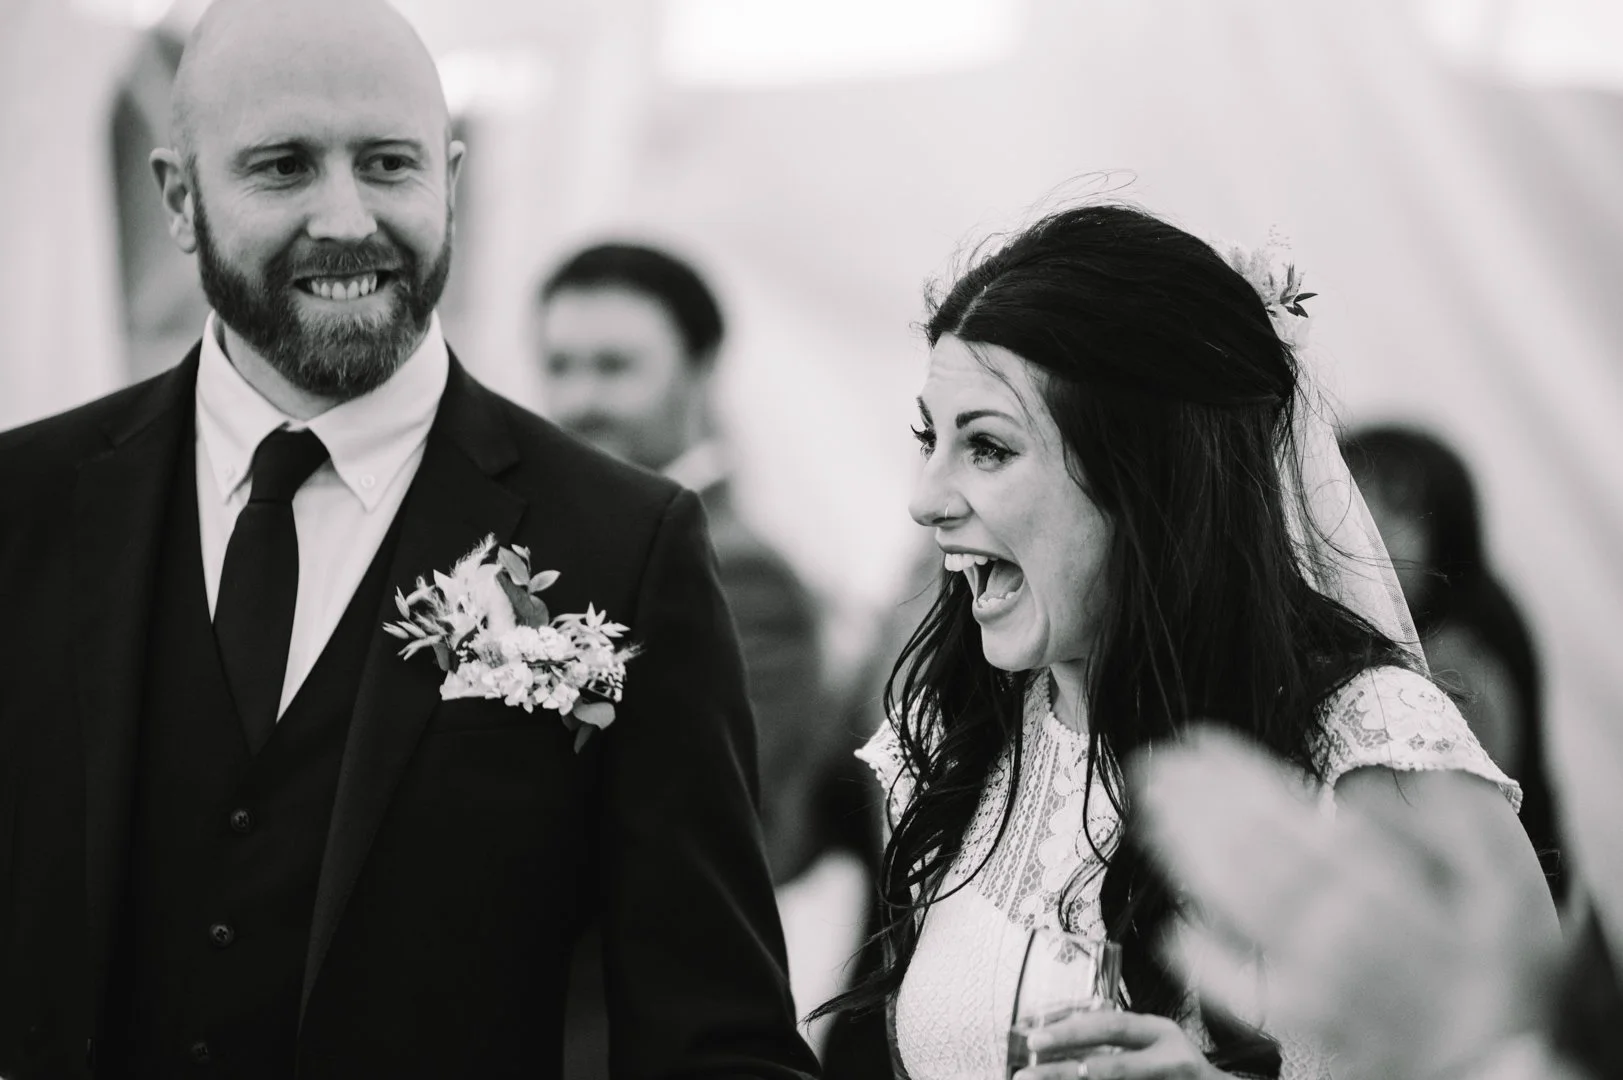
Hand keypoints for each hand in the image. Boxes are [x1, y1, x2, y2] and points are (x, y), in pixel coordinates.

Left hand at [1012, 1009, 1218, 1079]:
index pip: (1111, 1027)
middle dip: (1065, 1071)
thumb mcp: (1154, 1041)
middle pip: (1113, 1067)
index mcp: (1161, 1032)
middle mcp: (1170, 1061)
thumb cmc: (1176, 1065)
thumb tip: (1058, 1034)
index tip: (1034, 1039)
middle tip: (1026, 1074)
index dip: (1071, 1032)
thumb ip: (1118, 1038)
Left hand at [1132, 728, 1558, 1079]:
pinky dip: (1202, 958)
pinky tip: (1173, 924)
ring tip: (1150, 810)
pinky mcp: (1304, 1021)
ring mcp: (1314, 978)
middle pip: (1246, 854)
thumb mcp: (1502, 885)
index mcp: (1383, 888)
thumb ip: (1447, 823)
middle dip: (1195, 804)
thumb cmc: (1504, 970)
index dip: (1236, 776)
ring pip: (1234, 907)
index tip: (1198, 740)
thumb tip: (1380, 780)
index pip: (1290, 817)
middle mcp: (1336, 930)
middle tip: (1154, 762)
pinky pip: (1240, 988)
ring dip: (1184, 855)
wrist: (1506, 1062)